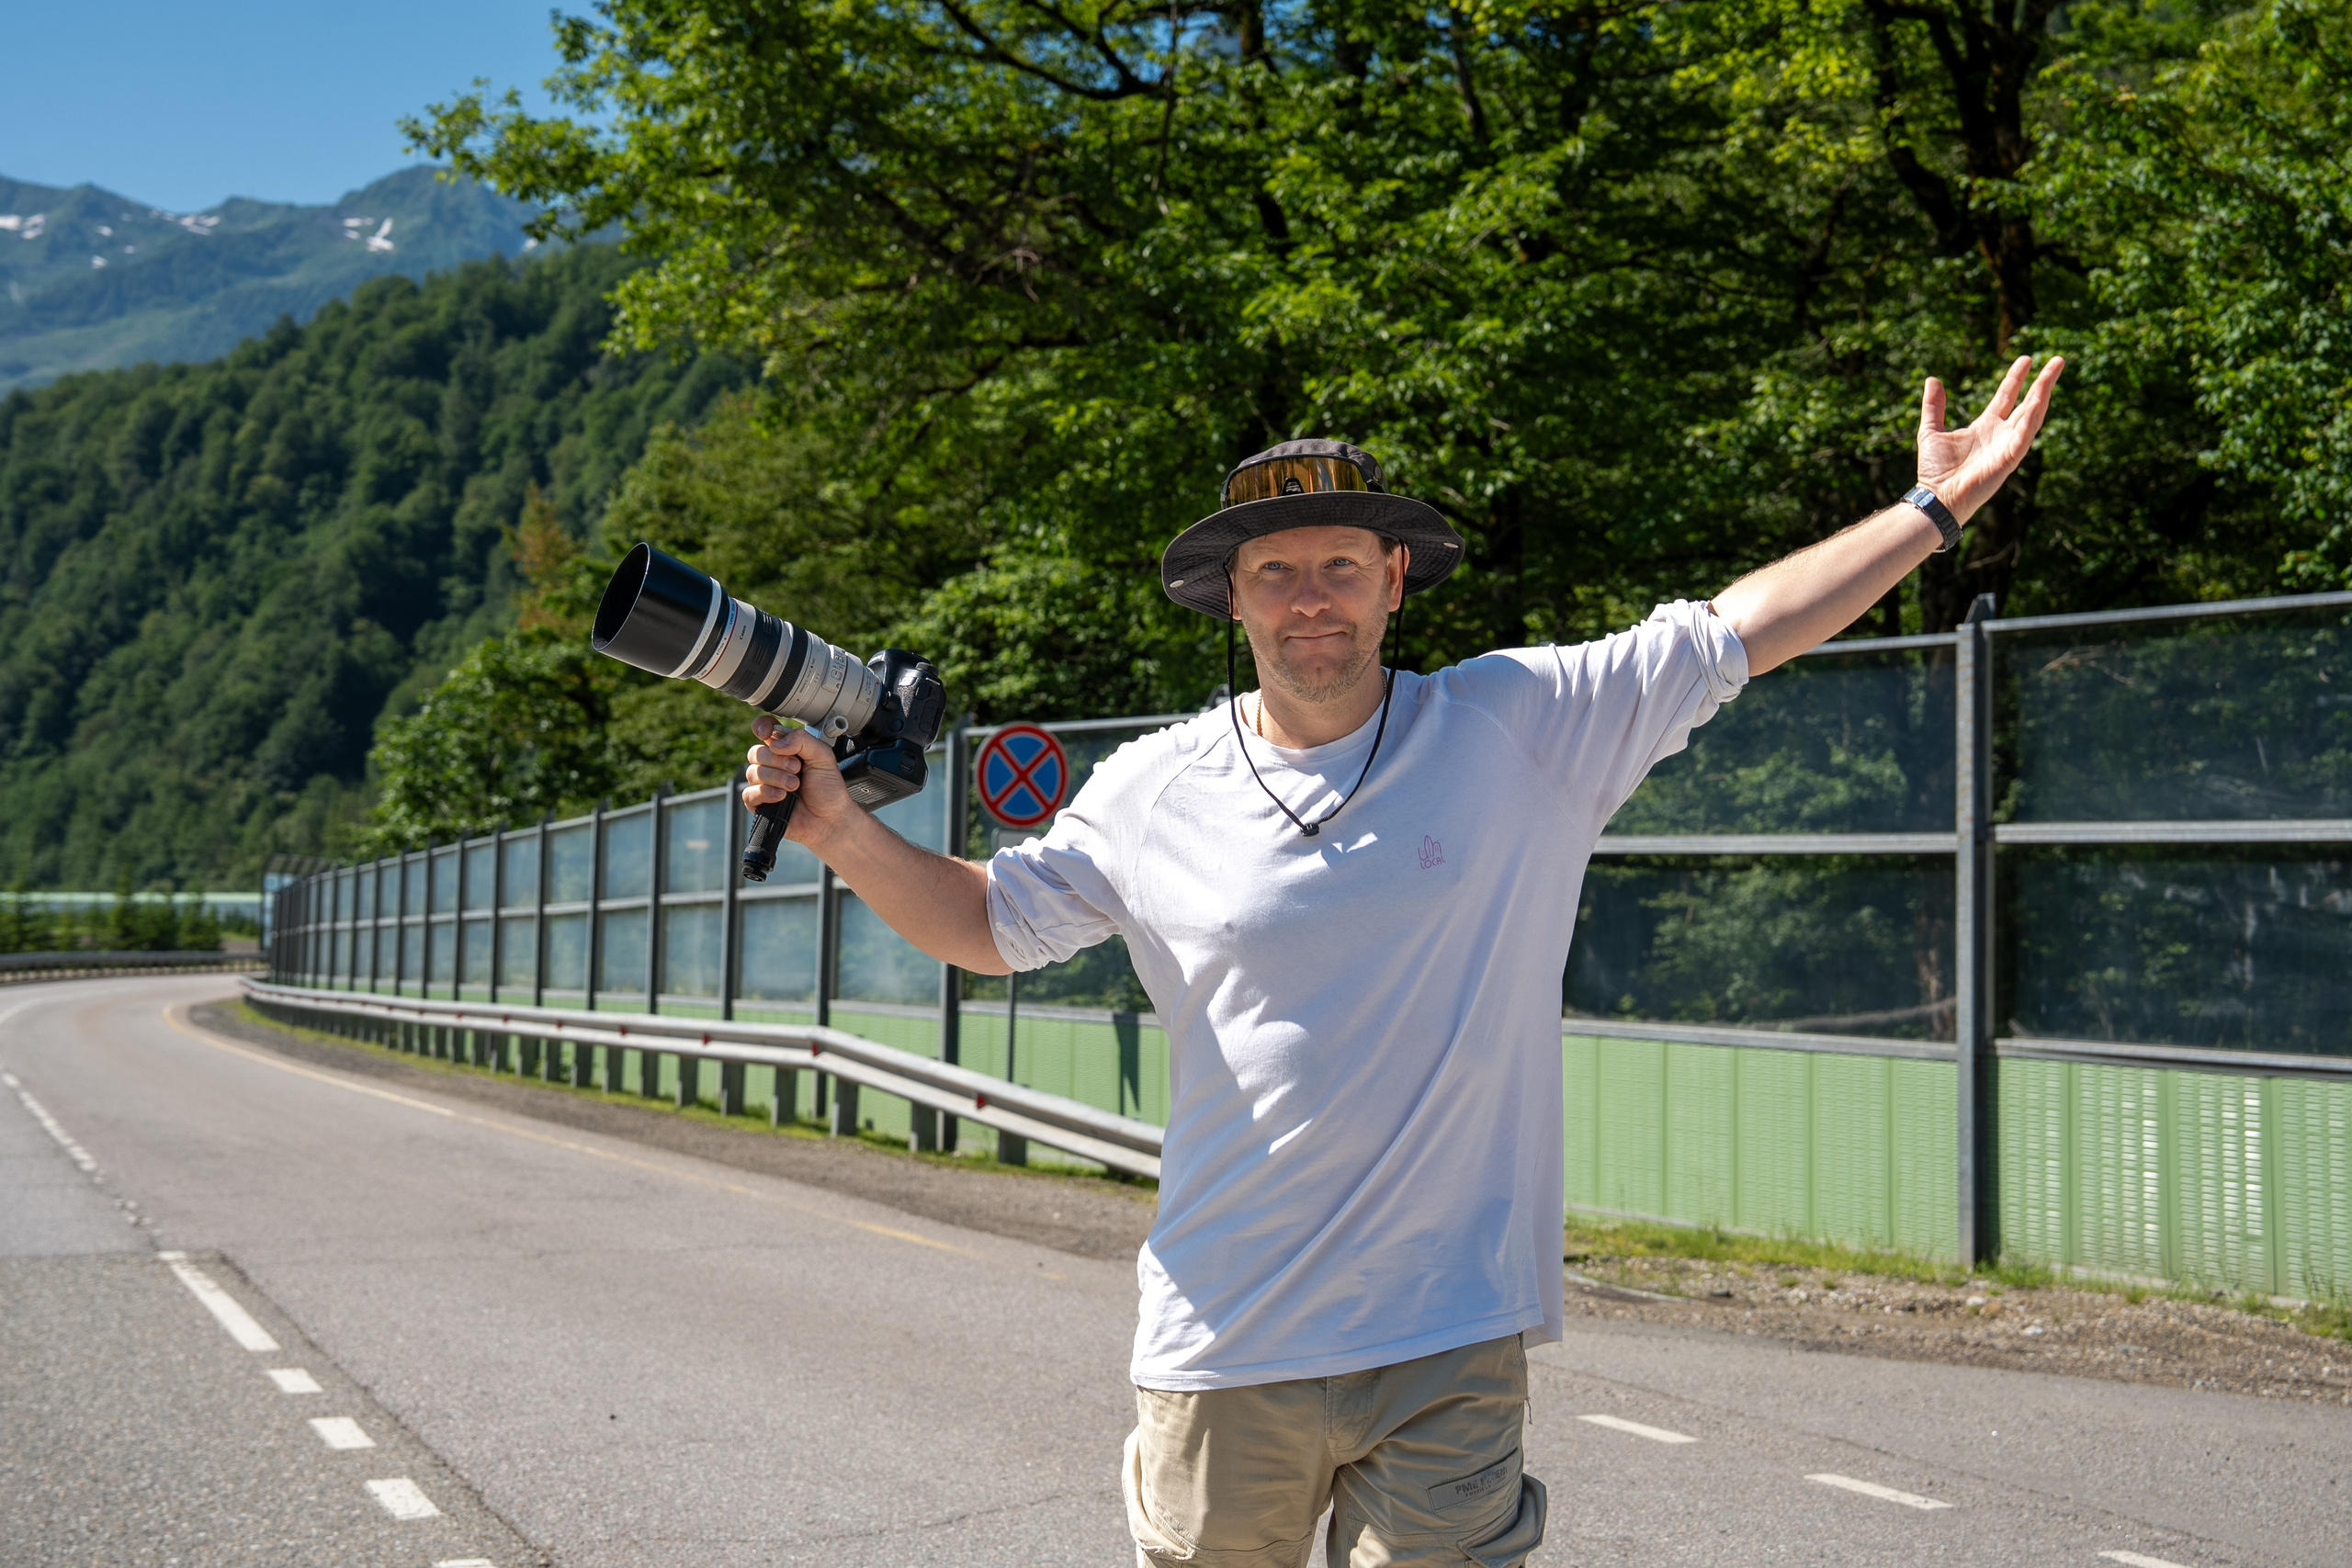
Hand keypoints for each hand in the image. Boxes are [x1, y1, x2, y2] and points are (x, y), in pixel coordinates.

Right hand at [742, 716, 852, 846]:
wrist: (831, 818)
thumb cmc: (829, 789)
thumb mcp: (823, 757)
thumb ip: (803, 741)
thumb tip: (776, 742)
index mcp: (786, 750)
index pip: (765, 731)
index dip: (762, 727)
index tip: (767, 732)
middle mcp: (773, 765)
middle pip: (756, 752)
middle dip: (776, 760)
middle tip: (797, 769)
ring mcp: (765, 784)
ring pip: (753, 773)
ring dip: (776, 778)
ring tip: (795, 786)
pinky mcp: (760, 804)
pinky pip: (749, 793)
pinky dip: (766, 793)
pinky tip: (782, 797)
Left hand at [1915, 354, 2063, 523]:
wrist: (1936, 497)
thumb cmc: (1935, 470)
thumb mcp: (1931, 430)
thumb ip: (1934, 406)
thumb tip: (1933, 379)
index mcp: (1986, 427)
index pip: (2006, 397)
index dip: (2016, 378)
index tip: (2027, 359)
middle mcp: (2001, 434)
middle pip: (2027, 403)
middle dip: (2042, 382)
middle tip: (2057, 360)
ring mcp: (2007, 446)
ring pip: (2032, 416)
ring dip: (2043, 395)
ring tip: (2052, 374)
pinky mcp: (2009, 459)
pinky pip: (2024, 436)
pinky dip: (2031, 419)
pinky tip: (2038, 401)